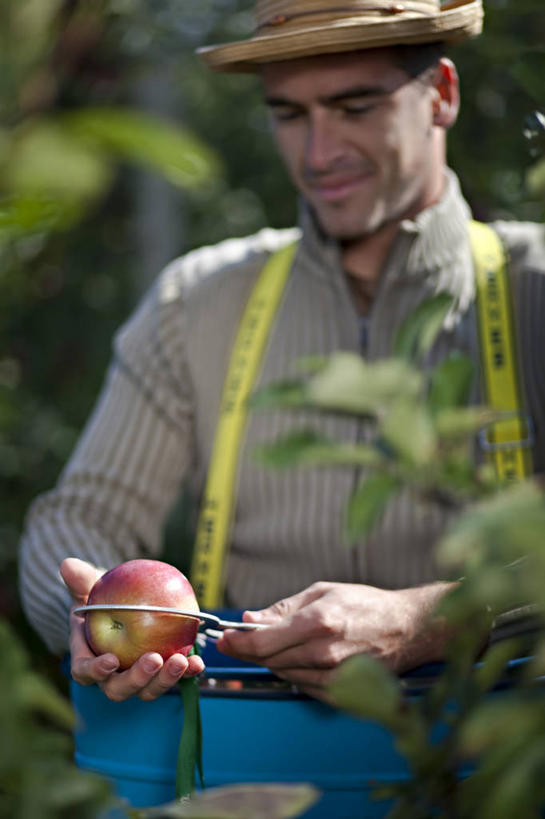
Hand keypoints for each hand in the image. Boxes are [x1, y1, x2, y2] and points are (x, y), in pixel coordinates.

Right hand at [60, 557, 203, 701]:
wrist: (124, 606)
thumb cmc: (102, 599)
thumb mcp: (90, 587)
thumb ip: (80, 580)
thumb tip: (68, 565)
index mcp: (87, 658)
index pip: (85, 672)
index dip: (96, 671)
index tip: (112, 660)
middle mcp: (111, 675)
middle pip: (119, 688)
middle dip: (138, 679)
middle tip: (154, 660)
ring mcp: (138, 677)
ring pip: (148, 689)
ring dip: (166, 679)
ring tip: (181, 661)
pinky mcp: (161, 673)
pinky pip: (174, 677)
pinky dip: (187, 673)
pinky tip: (199, 662)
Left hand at [215, 581, 453, 699]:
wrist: (408, 629)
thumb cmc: (366, 604)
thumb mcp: (322, 592)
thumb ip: (283, 608)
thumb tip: (250, 619)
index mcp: (318, 622)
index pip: (263, 642)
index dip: (237, 643)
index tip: (224, 639)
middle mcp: (324, 652)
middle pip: (270, 660)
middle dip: (251, 650)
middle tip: (239, 640)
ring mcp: (334, 676)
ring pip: (284, 673)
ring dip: (274, 660)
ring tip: (283, 643)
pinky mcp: (342, 693)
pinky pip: (303, 686)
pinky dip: (295, 673)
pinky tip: (302, 657)